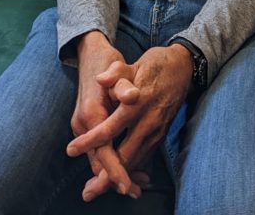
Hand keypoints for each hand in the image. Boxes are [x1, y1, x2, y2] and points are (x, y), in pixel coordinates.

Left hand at [68, 44, 193, 201]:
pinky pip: (145, 156)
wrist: (183, 67)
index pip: (110, 128)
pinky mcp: (162, 134)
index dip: (91, 141)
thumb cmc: (155, 64)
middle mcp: (148, 121)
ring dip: (119, 175)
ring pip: (136, 160)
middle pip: (124, 155)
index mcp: (137, 103)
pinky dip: (132, 168)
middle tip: (88, 190)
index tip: (71, 150)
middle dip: (107, 175)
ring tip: (98, 188)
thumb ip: (116, 73)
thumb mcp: (134, 64)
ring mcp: (157, 130)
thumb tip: (100, 79)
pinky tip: (120, 176)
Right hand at [70, 32, 143, 200]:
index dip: (115, 168)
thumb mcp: (117, 68)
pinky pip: (99, 150)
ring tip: (137, 185)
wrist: (90, 54)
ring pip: (98, 158)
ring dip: (115, 171)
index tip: (128, 185)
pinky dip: (112, 160)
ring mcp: (83, 126)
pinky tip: (129, 166)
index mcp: (91, 113)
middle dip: (115, 178)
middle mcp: (83, 124)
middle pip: (98, 160)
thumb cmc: (106, 61)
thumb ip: (123, 84)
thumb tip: (133, 96)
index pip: (103, 150)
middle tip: (136, 191)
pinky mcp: (87, 126)